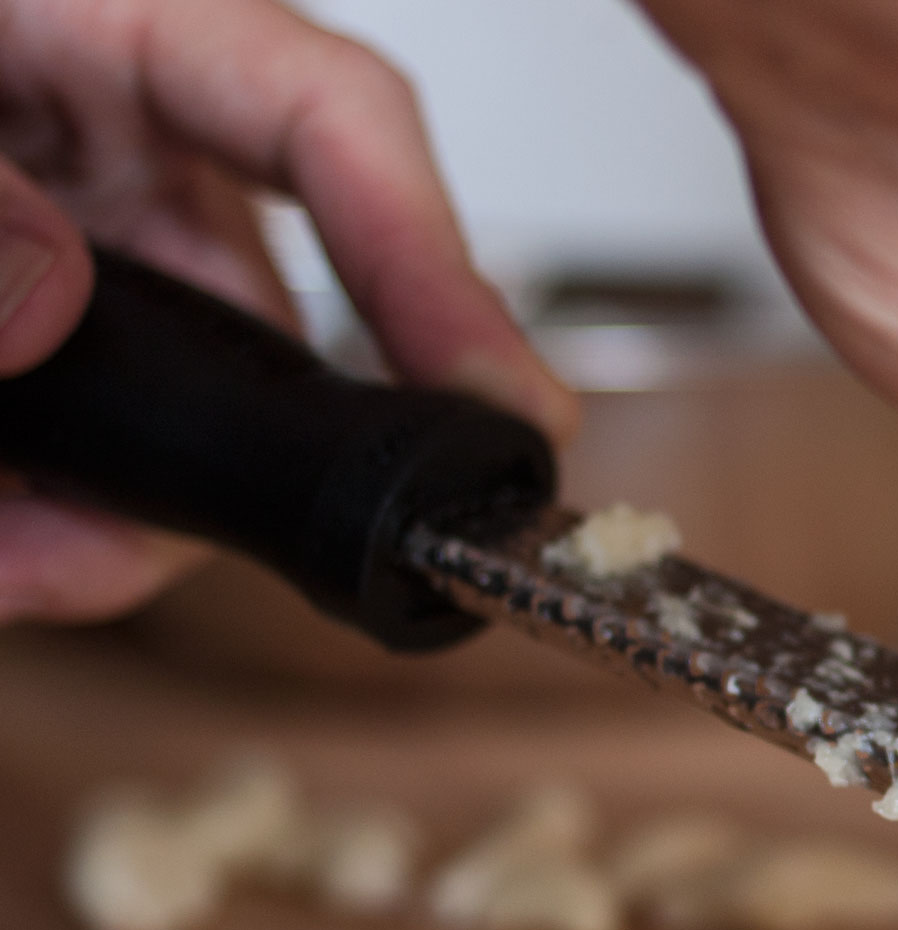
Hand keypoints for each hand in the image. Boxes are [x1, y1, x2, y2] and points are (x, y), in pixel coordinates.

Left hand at [0, 0, 574, 624]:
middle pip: (257, 308)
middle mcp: (116, 133)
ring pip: (166, 408)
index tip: (499, 409)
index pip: (329, 122)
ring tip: (3, 558)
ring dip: (92, 513)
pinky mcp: (42, 330)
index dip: (436, 266)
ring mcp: (82, 237)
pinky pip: (84, 442)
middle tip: (107, 552)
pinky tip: (1, 546)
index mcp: (99, 13)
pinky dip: (39, 518)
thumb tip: (50, 293)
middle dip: (210, 457)